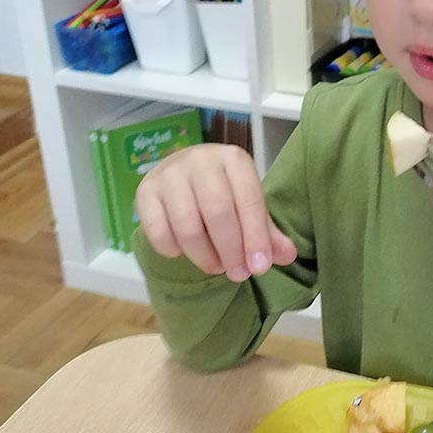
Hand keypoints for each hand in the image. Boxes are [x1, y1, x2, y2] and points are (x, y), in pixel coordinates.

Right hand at [135, 144, 296, 281]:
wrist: (183, 172)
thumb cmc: (223, 191)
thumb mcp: (248, 205)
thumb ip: (267, 231)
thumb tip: (288, 256)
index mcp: (233, 159)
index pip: (249, 200)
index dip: (256, 237)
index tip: (260, 267)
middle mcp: (200, 160)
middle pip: (218, 212)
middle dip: (231, 250)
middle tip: (238, 274)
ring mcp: (168, 174)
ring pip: (187, 225)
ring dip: (204, 255)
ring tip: (215, 266)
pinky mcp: (144, 191)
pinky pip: (158, 231)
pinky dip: (173, 250)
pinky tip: (184, 252)